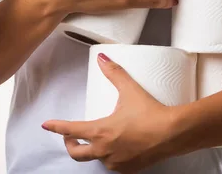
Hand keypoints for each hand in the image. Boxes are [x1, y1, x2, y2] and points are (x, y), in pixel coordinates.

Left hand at [41, 54, 181, 173]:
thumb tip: (102, 58)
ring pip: (95, 159)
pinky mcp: (129, 169)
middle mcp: (105, 150)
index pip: (70, 130)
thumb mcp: (129, 90)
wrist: (174, 133)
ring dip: (91, 150)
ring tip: (96, 138)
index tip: (46, 124)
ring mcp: (116, 162)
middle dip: (70, 144)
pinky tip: (114, 148)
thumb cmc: (151, 113)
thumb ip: (113, 73)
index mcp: (100, 131)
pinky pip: (112, 165)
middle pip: (76, 153)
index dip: (56, 127)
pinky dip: (108, 157)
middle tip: (70, 136)